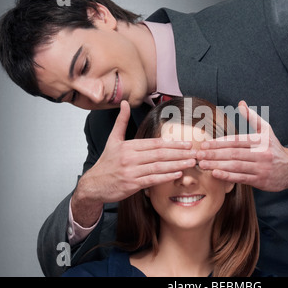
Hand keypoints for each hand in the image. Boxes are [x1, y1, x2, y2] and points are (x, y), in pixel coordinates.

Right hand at [72, 101, 196, 226]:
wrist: (93, 185)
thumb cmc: (106, 163)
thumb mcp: (112, 140)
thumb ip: (121, 122)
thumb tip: (124, 102)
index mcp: (128, 146)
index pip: (155, 143)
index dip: (173, 143)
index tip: (187, 143)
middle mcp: (129, 157)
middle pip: (159, 154)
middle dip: (179, 152)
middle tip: (195, 152)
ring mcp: (131, 171)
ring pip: (158, 166)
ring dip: (176, 164)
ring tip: (190, 162)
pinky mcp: (131, 185)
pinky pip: (152, 180)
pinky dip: (166, 177)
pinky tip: (178, 174)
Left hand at [196, 101, 287, 191]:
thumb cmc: (274, 148)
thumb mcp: (266, 131)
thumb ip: (253, 117)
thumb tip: (241, 103)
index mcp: (260, 140)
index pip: (236, 141)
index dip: (219, 143)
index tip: (205, 144)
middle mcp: (261, 154)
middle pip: (233, 153)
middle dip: (214, 154)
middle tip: (198, 154)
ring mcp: (260, 168)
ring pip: (235, 166)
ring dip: (217, 165)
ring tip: (202, 164)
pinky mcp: (260, 181)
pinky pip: (241, 178)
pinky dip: (227, 176)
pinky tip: (215, 174)